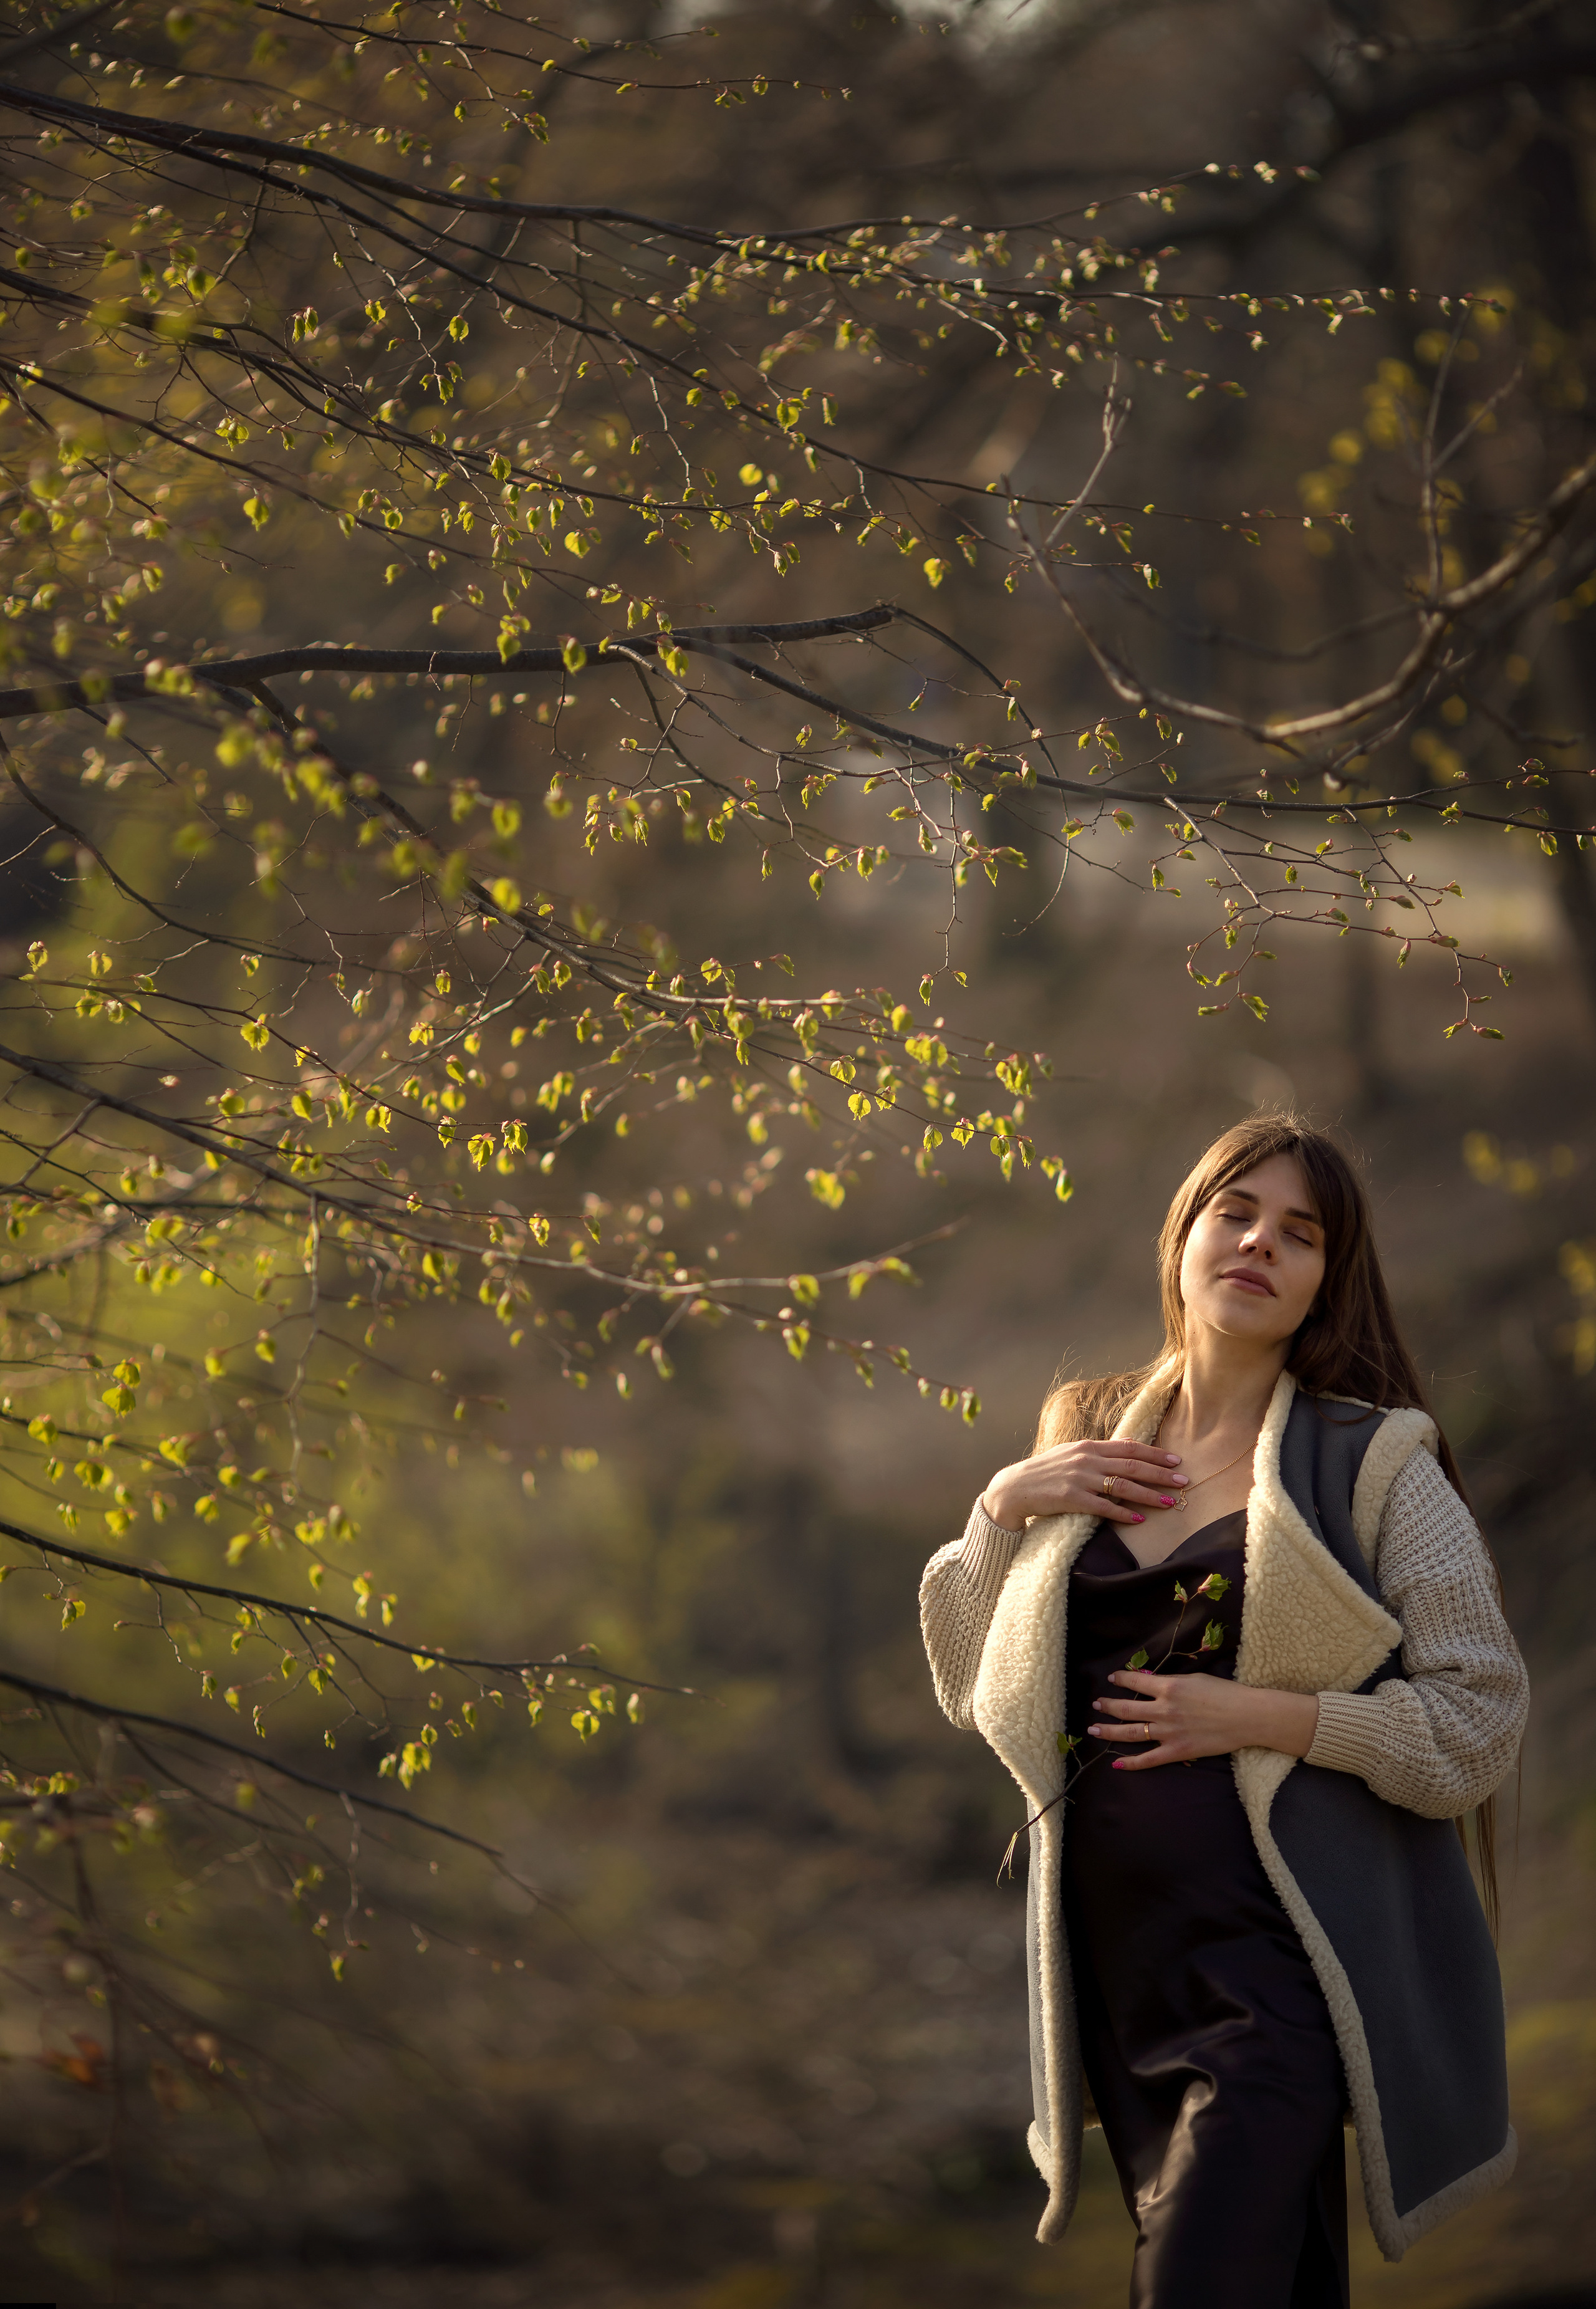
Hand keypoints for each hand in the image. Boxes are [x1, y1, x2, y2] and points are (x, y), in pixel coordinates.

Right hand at [981, 1438, 1182, 1532]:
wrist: (1015, 1487)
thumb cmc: (1046, 1471)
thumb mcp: (1072, 1453)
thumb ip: (1100, 1451)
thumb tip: (1129, 1444)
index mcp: (1089, 1447)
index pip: (1129, 1448)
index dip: (1154, 1454)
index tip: (1175, 1460)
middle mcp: (1087, 1459)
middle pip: (1131, 1466)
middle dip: (1160, 1474)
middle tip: (1183, 1481)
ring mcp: (1079, 1479)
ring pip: (1122, 1486)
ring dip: (1148, 1495)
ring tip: (1169, 1502)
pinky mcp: (1071, 1499)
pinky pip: (1102, 1507)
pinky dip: (1122, 1513)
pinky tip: (1138, 1520)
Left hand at [1088, 1670, 1318, 1768]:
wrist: (1246, 1716)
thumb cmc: (1224, 1692)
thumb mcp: (1195, 1679)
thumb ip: (1170, 1681)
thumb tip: (1151, 1680)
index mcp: (1168, 1686)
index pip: (1136, 1681)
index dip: (1121, 1679)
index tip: (1112, 1679)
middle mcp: (1164, 1709)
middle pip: (1126, 1708)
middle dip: (1107, 1706)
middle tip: (1096, 1705)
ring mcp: (1169, 1732)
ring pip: (1131, 1733)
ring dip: (1109, 1730)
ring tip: (1093, 1729)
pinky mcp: (1177, 1751)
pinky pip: (1148, 1759)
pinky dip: (1130, 1762)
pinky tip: (1116, 1762)